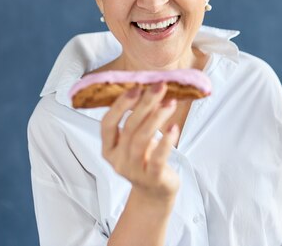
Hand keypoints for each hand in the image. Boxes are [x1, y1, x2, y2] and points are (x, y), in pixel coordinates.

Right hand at [100, 82, 179, 201]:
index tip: (135, 87)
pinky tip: (174, 127)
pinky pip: (158, 157)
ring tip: (170, 103)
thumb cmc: (146, 160)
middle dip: (144, 104)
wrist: (155, 193)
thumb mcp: (137, 140)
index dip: (120, 105)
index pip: (107, 124)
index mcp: (109, 149)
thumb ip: (139, 120)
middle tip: (158, 87)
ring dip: (157, 117)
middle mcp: (118, 160)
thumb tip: (150, 90)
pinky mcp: (152, 178)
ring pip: (142, 139)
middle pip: (129, 127)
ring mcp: (134, 171)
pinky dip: (167, 140)